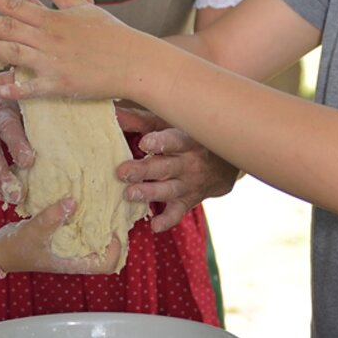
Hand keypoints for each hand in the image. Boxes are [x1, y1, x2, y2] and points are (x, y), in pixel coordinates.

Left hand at [0, 0, 92, 199]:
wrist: (135, 62)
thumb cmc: (112, 35)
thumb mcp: (85, 8)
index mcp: (54, 19)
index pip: (19, 4)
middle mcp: (50, 38)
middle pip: (11, 26)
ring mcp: (54, 62)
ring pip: (15, 53)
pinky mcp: (60, 84)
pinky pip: (33, 88)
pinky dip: (15, 88)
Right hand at [0, 198, 122, 275]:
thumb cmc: (16, 249)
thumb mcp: (33, 232)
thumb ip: (51, 218)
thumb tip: (72, 202)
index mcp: (72, 262)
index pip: (106, 264)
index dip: (115, 249)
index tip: (114, 228)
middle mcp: (74, 254)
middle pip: (103, 246)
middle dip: (109, 229)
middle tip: (112, 207)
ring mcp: (68, 244)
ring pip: (91, 234)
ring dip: (97, 220)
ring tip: (100, 199)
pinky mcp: (60, 233)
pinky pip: (77, 224)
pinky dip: (81, 214)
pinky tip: (79, 198)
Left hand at [115, 107, 238, 231]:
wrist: (224, 163)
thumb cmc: (188, 136)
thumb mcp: (170, 124)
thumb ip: (141, 120)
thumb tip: (113, 112)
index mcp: (186, 140)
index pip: (175, 141)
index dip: (161, 142)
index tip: (145, 143)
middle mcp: (189, 163)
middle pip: (166, 168)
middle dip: (144, 171)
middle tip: (123, 173)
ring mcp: (189, 184)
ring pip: (169, 190)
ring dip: (149, 193)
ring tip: (130, 194)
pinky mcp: (188, 200)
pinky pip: (178, 213)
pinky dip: (167, 220)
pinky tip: (154, 226)